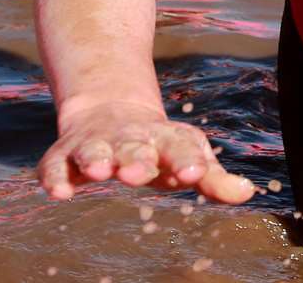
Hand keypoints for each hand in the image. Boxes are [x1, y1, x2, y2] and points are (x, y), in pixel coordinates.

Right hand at [38, 99, 255, 202]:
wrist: (109, 110)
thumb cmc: (157, 145)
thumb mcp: (186, 155)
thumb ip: (214, 179)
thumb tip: (248, 193)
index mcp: (163, 140)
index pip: (179, 148)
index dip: (187, 160)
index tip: (195, 173)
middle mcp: (128, 140)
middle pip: (133, 148)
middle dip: (135, 159)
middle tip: (139, 172)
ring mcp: (95, 145)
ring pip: (93, 150)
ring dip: (95, 159)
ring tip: (99, 171)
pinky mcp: (64, 156)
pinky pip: (54, 165)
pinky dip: (54, 176)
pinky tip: (59, 191)